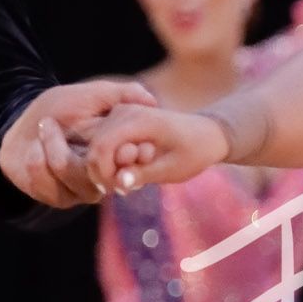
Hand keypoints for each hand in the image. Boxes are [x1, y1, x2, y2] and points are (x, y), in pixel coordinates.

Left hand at [0, 78, 154, 208]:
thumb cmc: (60, 108)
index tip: (113, 134)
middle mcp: (109, 175)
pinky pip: (52, 187)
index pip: (139, 160)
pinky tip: (35, 148)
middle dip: (89, 150)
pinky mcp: (62, 198)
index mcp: (121, 152)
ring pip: (79, 178)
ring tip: (45, 126)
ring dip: (54, 147)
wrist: (25, 127)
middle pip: (110, 173)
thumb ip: (121, 94)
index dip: (134, 151)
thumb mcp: (91, 95)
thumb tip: (152, 100)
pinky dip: (38, 162)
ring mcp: (86, 190)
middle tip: (57, 124)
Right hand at [83, 103, 230, 194]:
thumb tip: (120, 182)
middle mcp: (125, 111)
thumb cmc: (194, 152)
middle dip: (104, 173)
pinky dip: (111, 161)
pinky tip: (130, 172)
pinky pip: (103, 143)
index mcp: (139, 120)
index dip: (103, 173)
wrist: (206, 134)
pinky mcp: (119, 118)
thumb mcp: (173, 169)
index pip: (102, 146)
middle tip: (125, 190)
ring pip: (96, 145)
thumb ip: (144, 174)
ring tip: (132, 181)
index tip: (118, 190)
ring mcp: (120, 112)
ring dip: (108, 167)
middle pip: (96, 147)